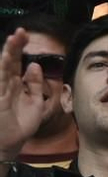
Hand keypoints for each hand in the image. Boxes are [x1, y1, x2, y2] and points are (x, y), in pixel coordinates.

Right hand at [0, 29, 51, 158]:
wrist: (11, 144)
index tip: (25, 35)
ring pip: (3, 67)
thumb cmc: (21, 125)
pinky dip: (3, 68)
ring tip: (14, 39)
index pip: (18, 62)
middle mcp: (6, 84)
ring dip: (8, 53)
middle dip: (15, 46)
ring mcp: (0, 89)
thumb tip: (34, 65)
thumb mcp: (36, 102)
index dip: (20, 49)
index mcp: (16, 84)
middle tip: (21, 32)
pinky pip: (0, 79)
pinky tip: (5, 58)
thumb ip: (34, 84)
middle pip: (10, 61)